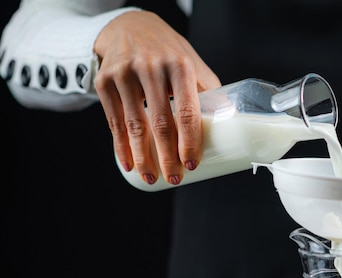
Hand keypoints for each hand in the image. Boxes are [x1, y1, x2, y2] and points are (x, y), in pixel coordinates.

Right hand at [94, 11, 220, 184]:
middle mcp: (151, 68)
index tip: (191, 164)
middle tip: (175, 179)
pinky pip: (114, 121)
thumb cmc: (169, 54)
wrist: (130, 27)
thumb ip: (209, 93)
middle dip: (168, 157)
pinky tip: (129, 164)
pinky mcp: (105, 80)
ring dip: (143, 158)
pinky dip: (121, 147)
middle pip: (161, 123)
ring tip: (152, 178)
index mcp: (180, 67)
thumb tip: (230, 124)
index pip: (188, 111)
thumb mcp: (193, 66)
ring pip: (135, 125)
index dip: (190, 142)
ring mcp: (125, 74)